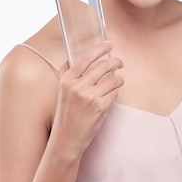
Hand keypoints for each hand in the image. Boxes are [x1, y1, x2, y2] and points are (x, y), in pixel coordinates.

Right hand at [51, 41, 123, 155]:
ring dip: (119, 78)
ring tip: (118, 80)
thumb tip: (70, 58)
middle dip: (116, 62)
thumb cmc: (66, 114)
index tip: (110, 43)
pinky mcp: (100, 107)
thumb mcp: (61, 92)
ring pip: (113, 79)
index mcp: (67, 80)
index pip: (86, 58)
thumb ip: (65, 74)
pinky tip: (112, 94)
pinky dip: (116, 92)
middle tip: (120, 63)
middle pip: (103, 66)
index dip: (100, 48)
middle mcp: (77, 86)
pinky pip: (115, 93)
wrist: (66, 139)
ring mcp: (89, 97)